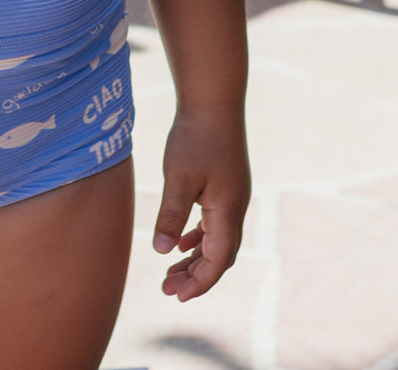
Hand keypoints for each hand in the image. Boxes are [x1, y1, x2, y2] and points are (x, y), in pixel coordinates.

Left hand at [152, 104, 250, 300]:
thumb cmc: (195, 137)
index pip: (217, 261)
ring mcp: (231, 196)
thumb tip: (162, 251)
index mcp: (227, 211)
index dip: (199, 283)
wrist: (212, 101)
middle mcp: (235, 208)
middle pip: (219, 255)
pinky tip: (180, 243)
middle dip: (195, 276)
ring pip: (216, 240)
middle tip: (168, 290)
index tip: (176, 296)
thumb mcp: (179, 178)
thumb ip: (171, 215)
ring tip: (170, 273)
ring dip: (196, 258)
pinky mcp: (224, 184)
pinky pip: (213, 222)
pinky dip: (198, 237)